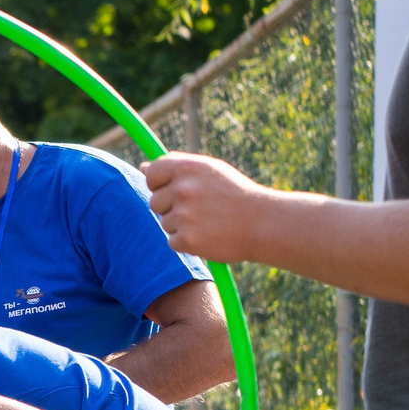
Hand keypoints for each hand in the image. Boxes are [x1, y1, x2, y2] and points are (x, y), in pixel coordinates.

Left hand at [141, 153, 272, 263]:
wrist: (264, 223)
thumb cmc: (236, 195)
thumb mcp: (211, 171)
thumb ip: (177, 167)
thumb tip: (144, 168)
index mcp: (187, 167)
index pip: (152, 174)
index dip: (160, 184)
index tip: (177, 190)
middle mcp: (183, 189)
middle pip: (155, 202)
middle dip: (171, 207)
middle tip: (201, 209)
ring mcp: (184, 214)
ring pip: (164, 223)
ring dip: (182, 226)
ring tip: (209, 222)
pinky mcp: (187, 239)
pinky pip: (173, 242)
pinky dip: (187, 242)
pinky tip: (209, 236)